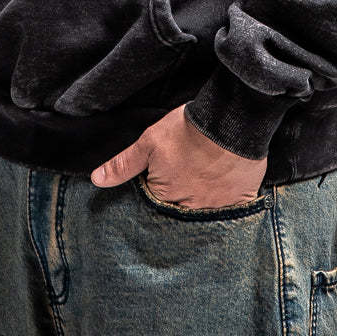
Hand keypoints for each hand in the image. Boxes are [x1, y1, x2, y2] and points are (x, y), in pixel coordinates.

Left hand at [90, 104, 267, 208]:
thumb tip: (97, 180)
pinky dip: (228, 202)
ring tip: (205, 180)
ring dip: (203, 201)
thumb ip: (124, 164)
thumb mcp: (150, 142)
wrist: (229, 122)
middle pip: (180, 211)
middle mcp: (190, 210)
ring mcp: (216, 208)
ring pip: (205, 212)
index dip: (157, 188)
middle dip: (179, 199)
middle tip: (187, 175)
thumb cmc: (187, 131)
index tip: (165, 174)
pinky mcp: (240, 202)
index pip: (155, 203)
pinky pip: (232, 212)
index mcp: (165, 196)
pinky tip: (226, 187)